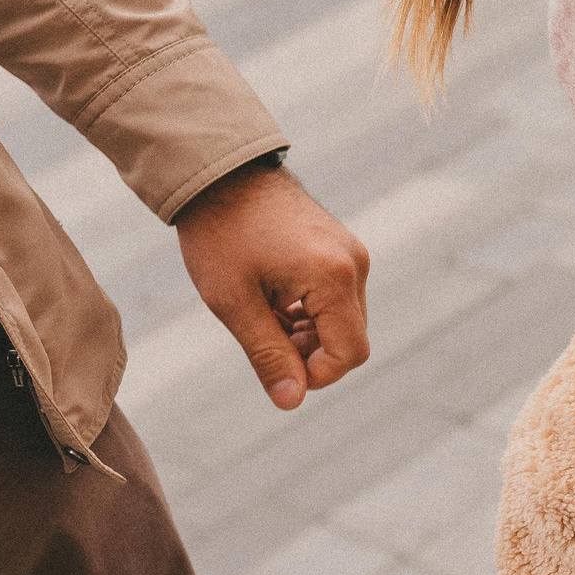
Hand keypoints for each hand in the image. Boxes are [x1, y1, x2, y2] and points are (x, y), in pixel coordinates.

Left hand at [175, 158, 370, 409]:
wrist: (219, 172)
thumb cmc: (220, 235)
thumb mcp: (234, 303)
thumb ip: (268, 355)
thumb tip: (291, 402)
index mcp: (333, 277)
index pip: (349, 354)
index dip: (314, 375)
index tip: (274, 366)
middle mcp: (355, 264)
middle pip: (349, 340)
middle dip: (309, 354)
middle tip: (261, 338)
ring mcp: (352, 254)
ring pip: (344, 321)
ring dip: (308, 334)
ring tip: (262, 314)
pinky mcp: (343, 248)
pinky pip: (339, 298)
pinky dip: (310, 313)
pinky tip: (274, 299)